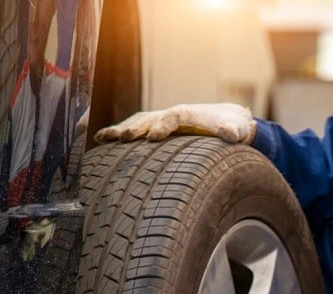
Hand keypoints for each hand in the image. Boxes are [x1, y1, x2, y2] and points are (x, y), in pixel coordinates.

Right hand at [94, 103, 255, 143]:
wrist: (225, 119)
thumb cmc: (231, 127)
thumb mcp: (235, 130)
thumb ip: (232, 131)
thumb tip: (231, 134)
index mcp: (187, 114)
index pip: (173, 117)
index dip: (163, 126)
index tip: (154, 138)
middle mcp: (169, 114)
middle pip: (148, 119)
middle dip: (135, 128)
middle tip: (122, 139)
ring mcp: (158, 120)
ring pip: (135, 123)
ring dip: (118, 130)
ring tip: (100, 138)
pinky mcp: (152, 128)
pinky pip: (130, 129)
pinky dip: (114, 132)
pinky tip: (97, 140)